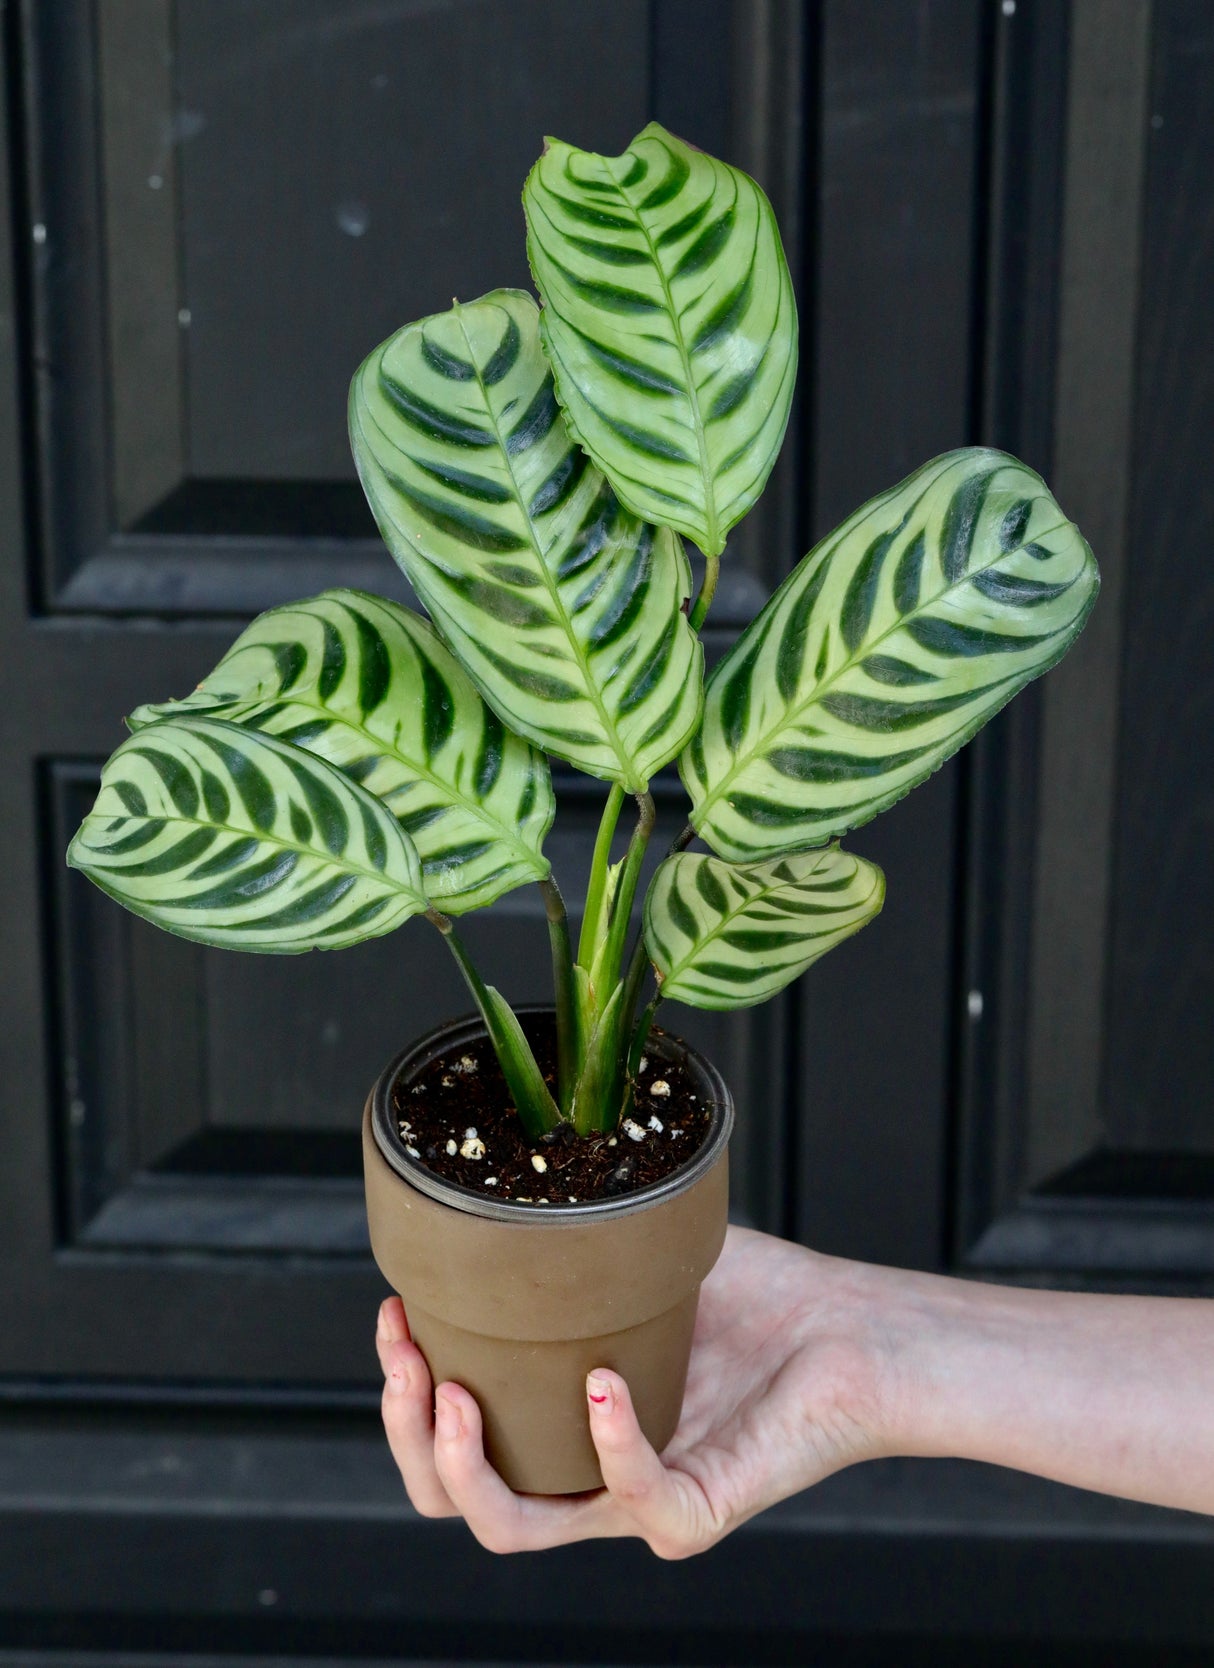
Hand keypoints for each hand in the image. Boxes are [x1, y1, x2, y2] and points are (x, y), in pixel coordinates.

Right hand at [375, 1224, 892, 1557]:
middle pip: (458, 1499)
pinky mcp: (698, 1511)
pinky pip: (635, 1498)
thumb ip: (568, 1243)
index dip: (403, 1392)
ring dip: (465, 1467)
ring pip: (514, 1529)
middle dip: (407, 1434)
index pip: (452, 1442)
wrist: (849, 1329)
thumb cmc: (756, 1298)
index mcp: (560, 1426)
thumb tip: (499, 1182)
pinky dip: (608, 1442)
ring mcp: (638, 1502)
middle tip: (406, 1358)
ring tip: (457, 1395)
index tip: (392, 1311)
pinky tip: (600, 1381)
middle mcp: (587, 1475)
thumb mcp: (636, 1262)